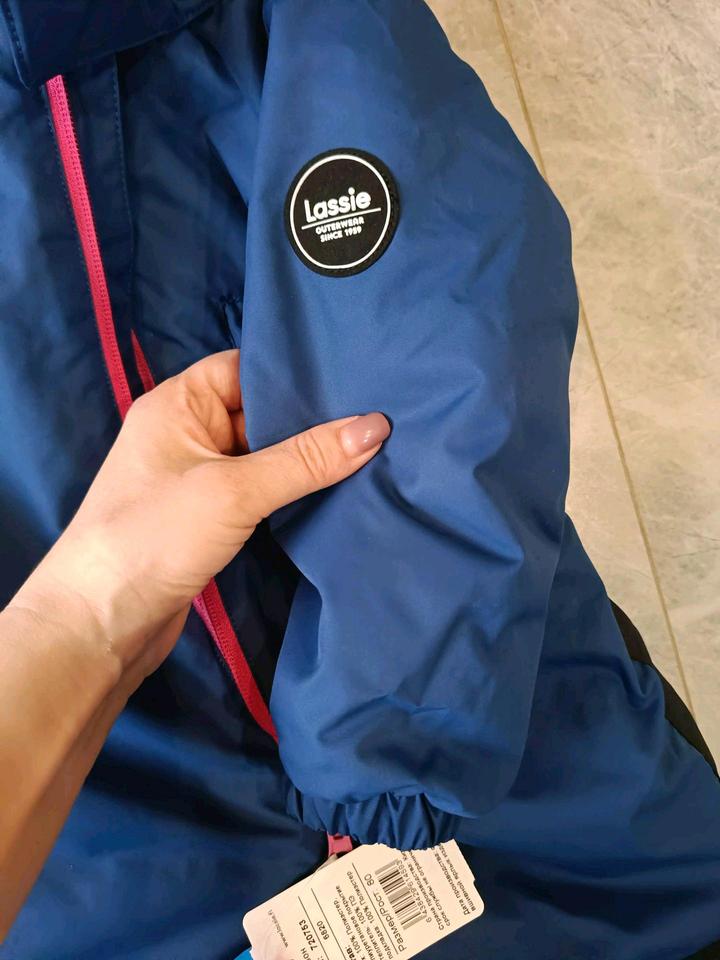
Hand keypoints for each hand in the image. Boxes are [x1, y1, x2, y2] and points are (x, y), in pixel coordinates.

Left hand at [10, 349, 389, 683]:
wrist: (101, 624)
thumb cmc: (155, 536)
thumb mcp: (234, 490)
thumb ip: (306, 459)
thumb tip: (378, 426)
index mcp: (180, 402)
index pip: (247, 367)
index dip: (297, 372)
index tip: (357, 377)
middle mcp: (188, 431)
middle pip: (261, 412)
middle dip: (312, 419)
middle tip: (380, 416)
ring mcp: (198, 476)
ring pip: (264, 455)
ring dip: (306, 459)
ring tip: (373, 449)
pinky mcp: (210, 517)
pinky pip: (260, 490)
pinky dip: (292, 490)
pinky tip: (337, 488)